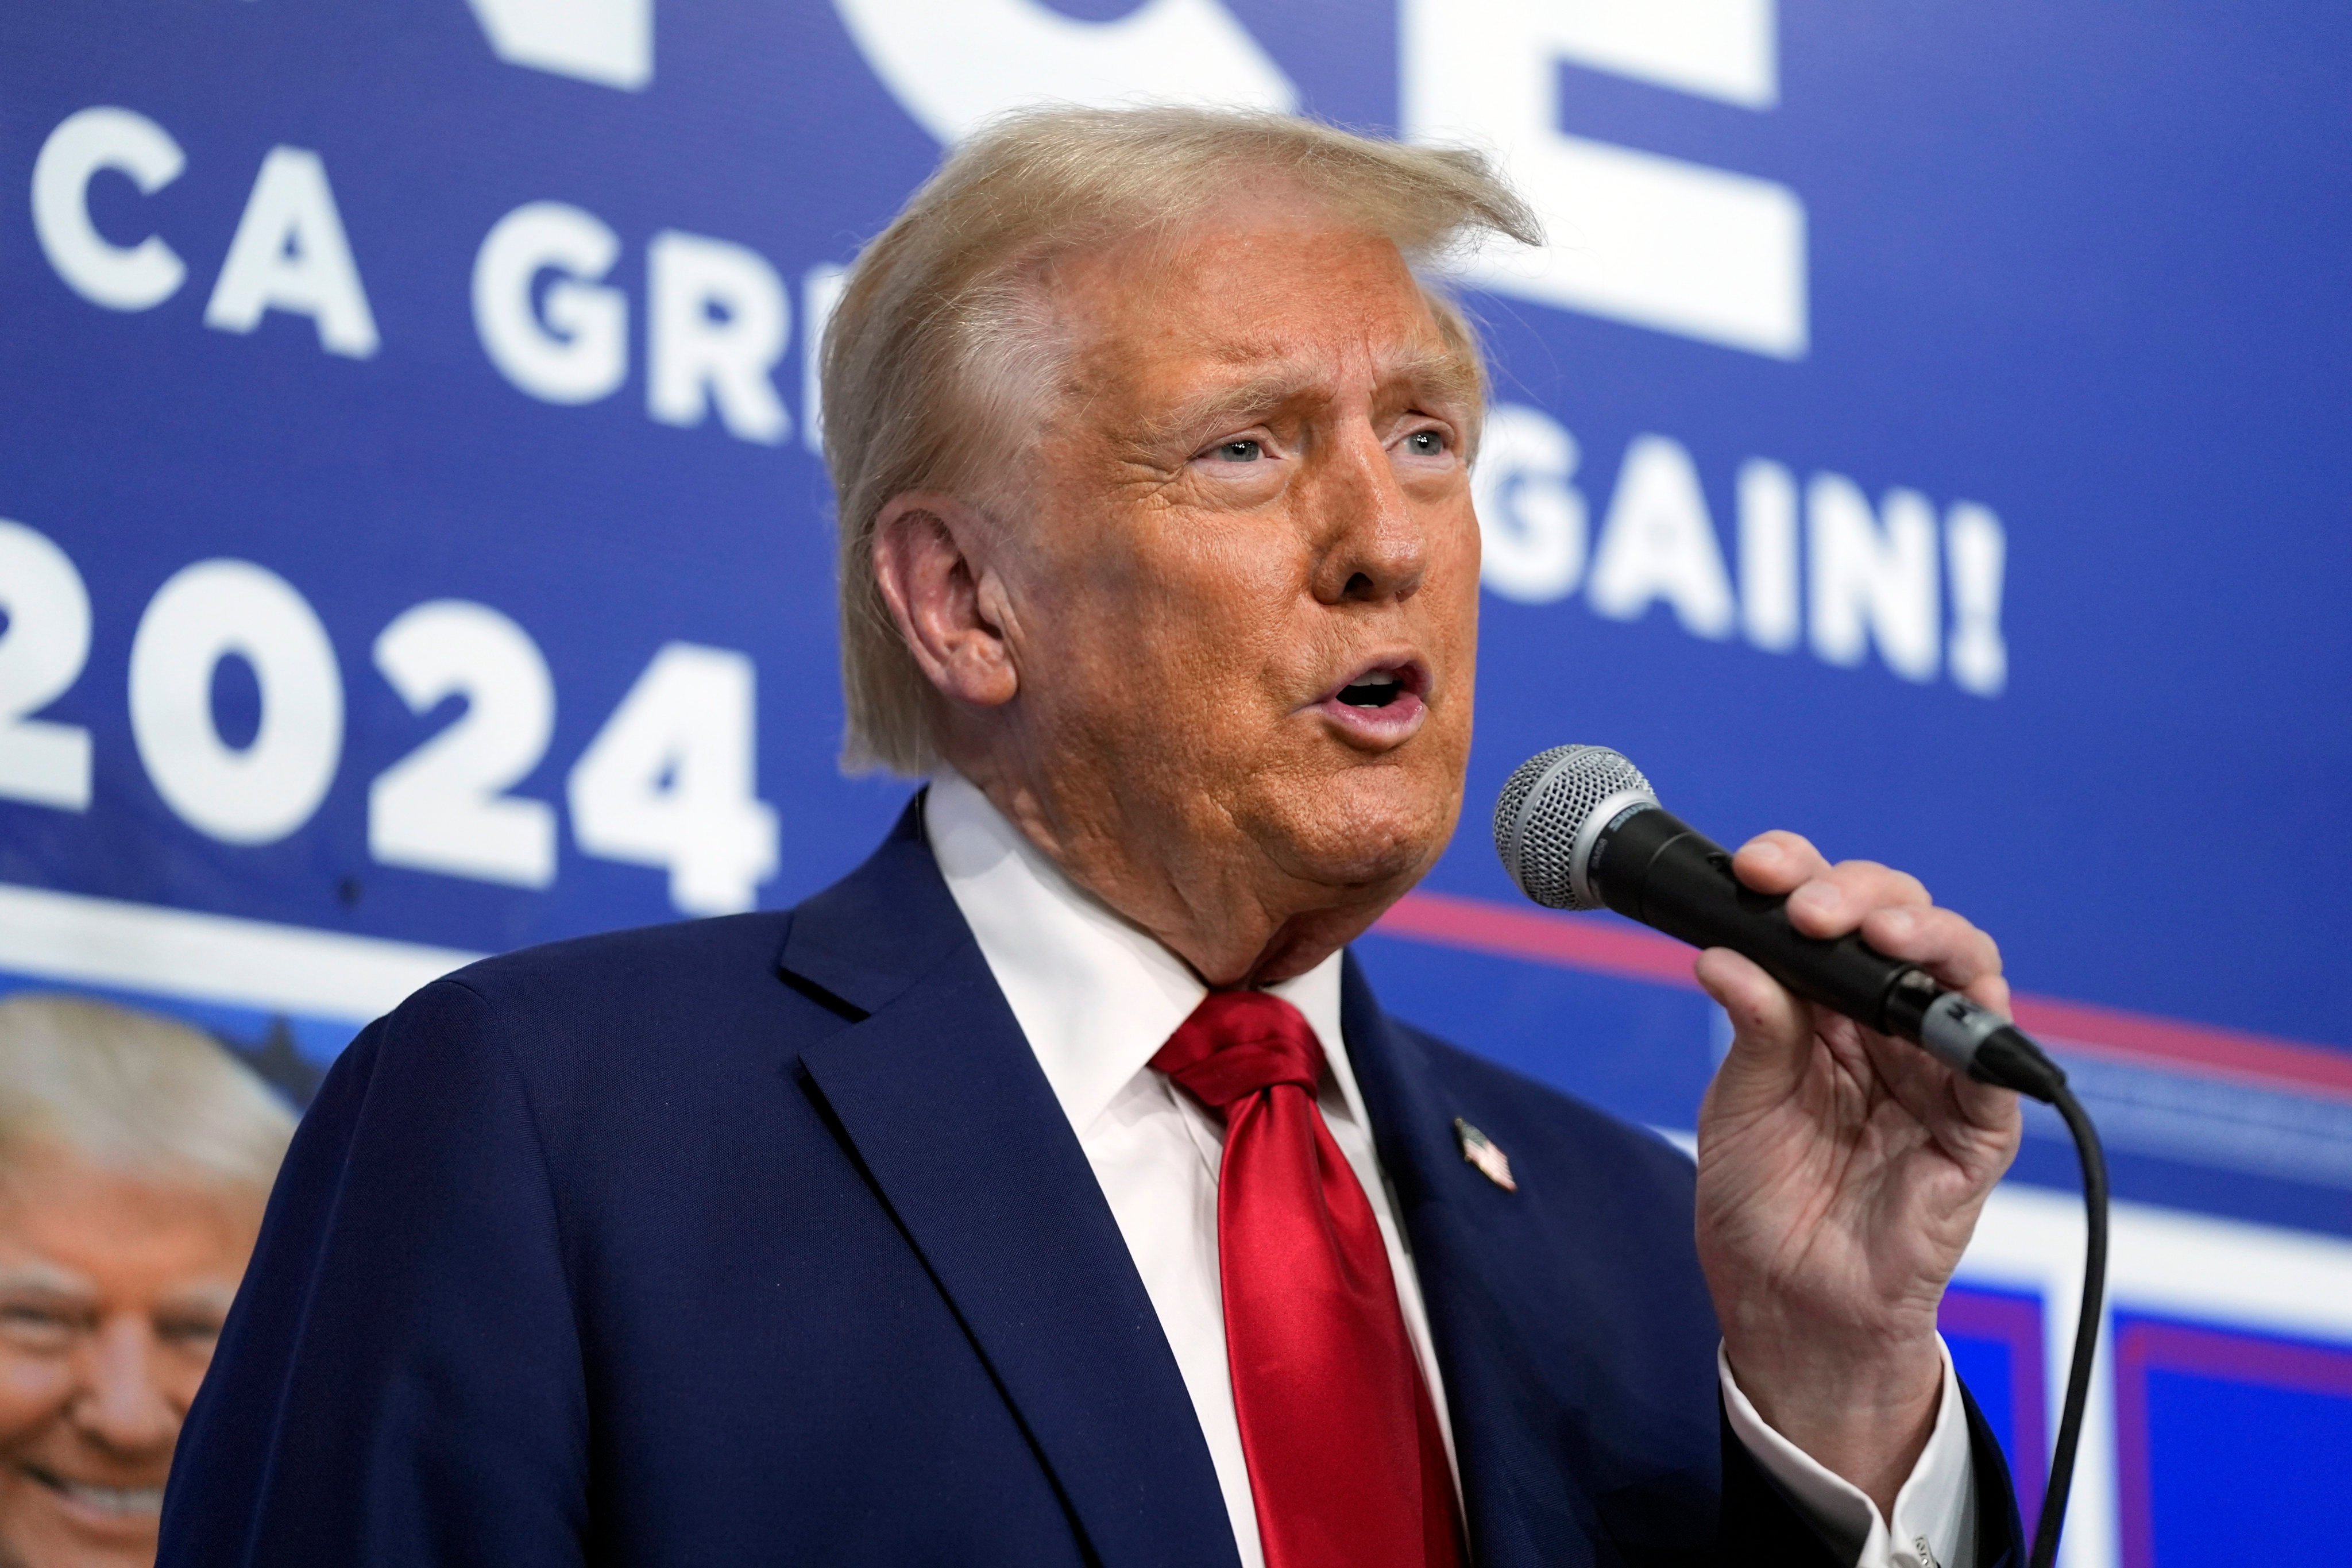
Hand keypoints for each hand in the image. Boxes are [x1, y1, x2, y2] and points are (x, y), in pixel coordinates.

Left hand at [1692, 831, 2021, 1518]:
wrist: (1785, 1303)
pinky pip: (1997, 1061)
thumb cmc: (1761, 1200)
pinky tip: (1939, 996)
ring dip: (1925, 933)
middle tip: (1806, 904)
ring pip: (1962, 967)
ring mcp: (1936, 1068)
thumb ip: (1753, 1029)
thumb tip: (1724, 952)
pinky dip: (1977, 1019)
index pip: (1825, 911)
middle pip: (1899, 920)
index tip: (1754, 867)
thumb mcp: (1741, 1105)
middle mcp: (1885, 1022)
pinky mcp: (1978, 1126)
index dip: (1798, 872)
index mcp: (1821, 1005)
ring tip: (1876, 932)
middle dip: (1857, 893)